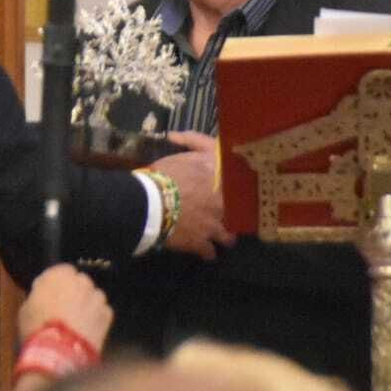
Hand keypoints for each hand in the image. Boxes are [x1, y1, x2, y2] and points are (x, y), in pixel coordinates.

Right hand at [18, 264, 111, 351]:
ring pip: (93, 297)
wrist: (58, 352)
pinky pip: (102, 313)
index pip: (62, 271)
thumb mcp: (27, 307)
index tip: (54, 294)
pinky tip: (86, 331)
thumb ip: (38, 294)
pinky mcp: (106, 314)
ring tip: (76, 323)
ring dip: (87, 306)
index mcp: (59, 274)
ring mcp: (96, 297)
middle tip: (65, 310)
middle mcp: (80, 281)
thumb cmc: (38, 328)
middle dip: (75, 293)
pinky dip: (96, 320)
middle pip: (80, 283)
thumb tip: (42, 294)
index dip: (58, 284)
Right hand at [152, 131, 234, 259]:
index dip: (240, 184)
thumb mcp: (181, 156)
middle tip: (228, 214)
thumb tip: (177, 137)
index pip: (239, 180)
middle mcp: (222, 204)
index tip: (238, 187)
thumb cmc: (164, 177)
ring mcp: (214, 225)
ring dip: (224, 236)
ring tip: (220, 237)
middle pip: (239, 213)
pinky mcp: (202, 243)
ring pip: (229, 237)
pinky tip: (205, 252)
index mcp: (219, 180)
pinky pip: (210, 252)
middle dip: (233, 214)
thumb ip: (191, 147)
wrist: (151, 204)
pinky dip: (207, 253)